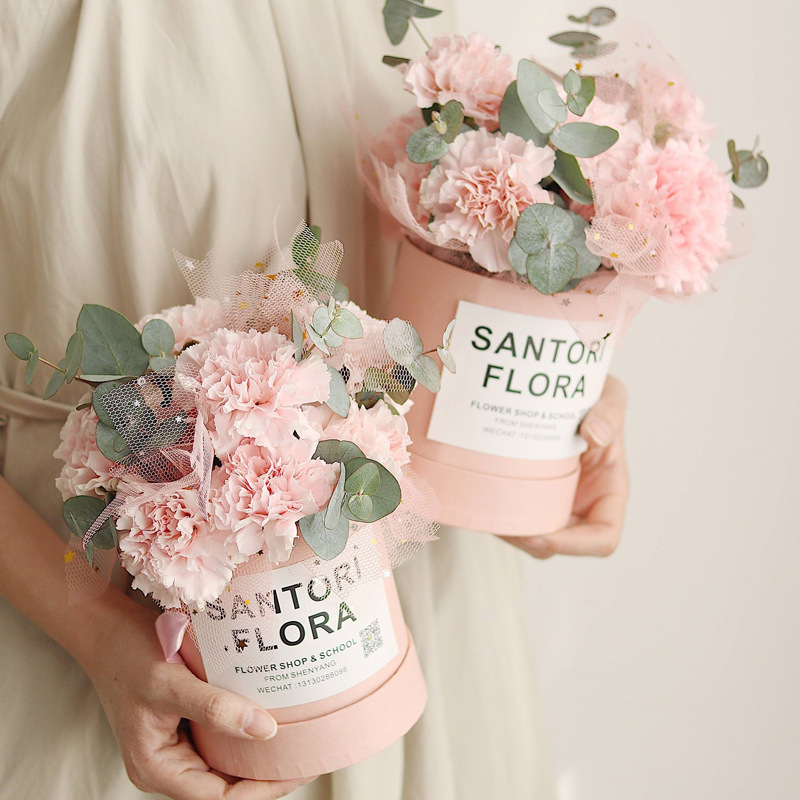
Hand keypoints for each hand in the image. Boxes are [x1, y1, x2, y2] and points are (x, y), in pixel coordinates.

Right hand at [83, 599, 313, 799]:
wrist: (104, 627)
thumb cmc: (128, 654)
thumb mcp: (171, 683)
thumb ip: (214, 708)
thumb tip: (265, 731)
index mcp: (157, 768)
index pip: (221, 798)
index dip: (262, 789)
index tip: (297, 769)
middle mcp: (166, 764)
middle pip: (226, 786)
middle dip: (266, 776)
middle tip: (306, 755)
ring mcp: (174, 744)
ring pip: (224, 763)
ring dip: (257, 756)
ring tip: (295, 742)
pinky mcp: (181, 724)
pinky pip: (218, 739)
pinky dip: (243, 733)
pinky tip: (269, 719)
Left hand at [503, 375, 628, 559]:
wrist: (556, 385)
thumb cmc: (592, 393)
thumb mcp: (609, 395)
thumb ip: (610, 411)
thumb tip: (595, 435)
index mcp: (608, 491)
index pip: (603, 538)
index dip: (575, 546)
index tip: (543, 533)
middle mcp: (581, 503)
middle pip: (558, 545)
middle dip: (530, 542)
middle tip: (504, 524)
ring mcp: (553, 501)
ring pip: (531, 536)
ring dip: (509, 532)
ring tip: (489, 510)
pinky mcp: (526, 491)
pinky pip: (512, 515)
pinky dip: (497, 514)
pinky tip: (480, 497)